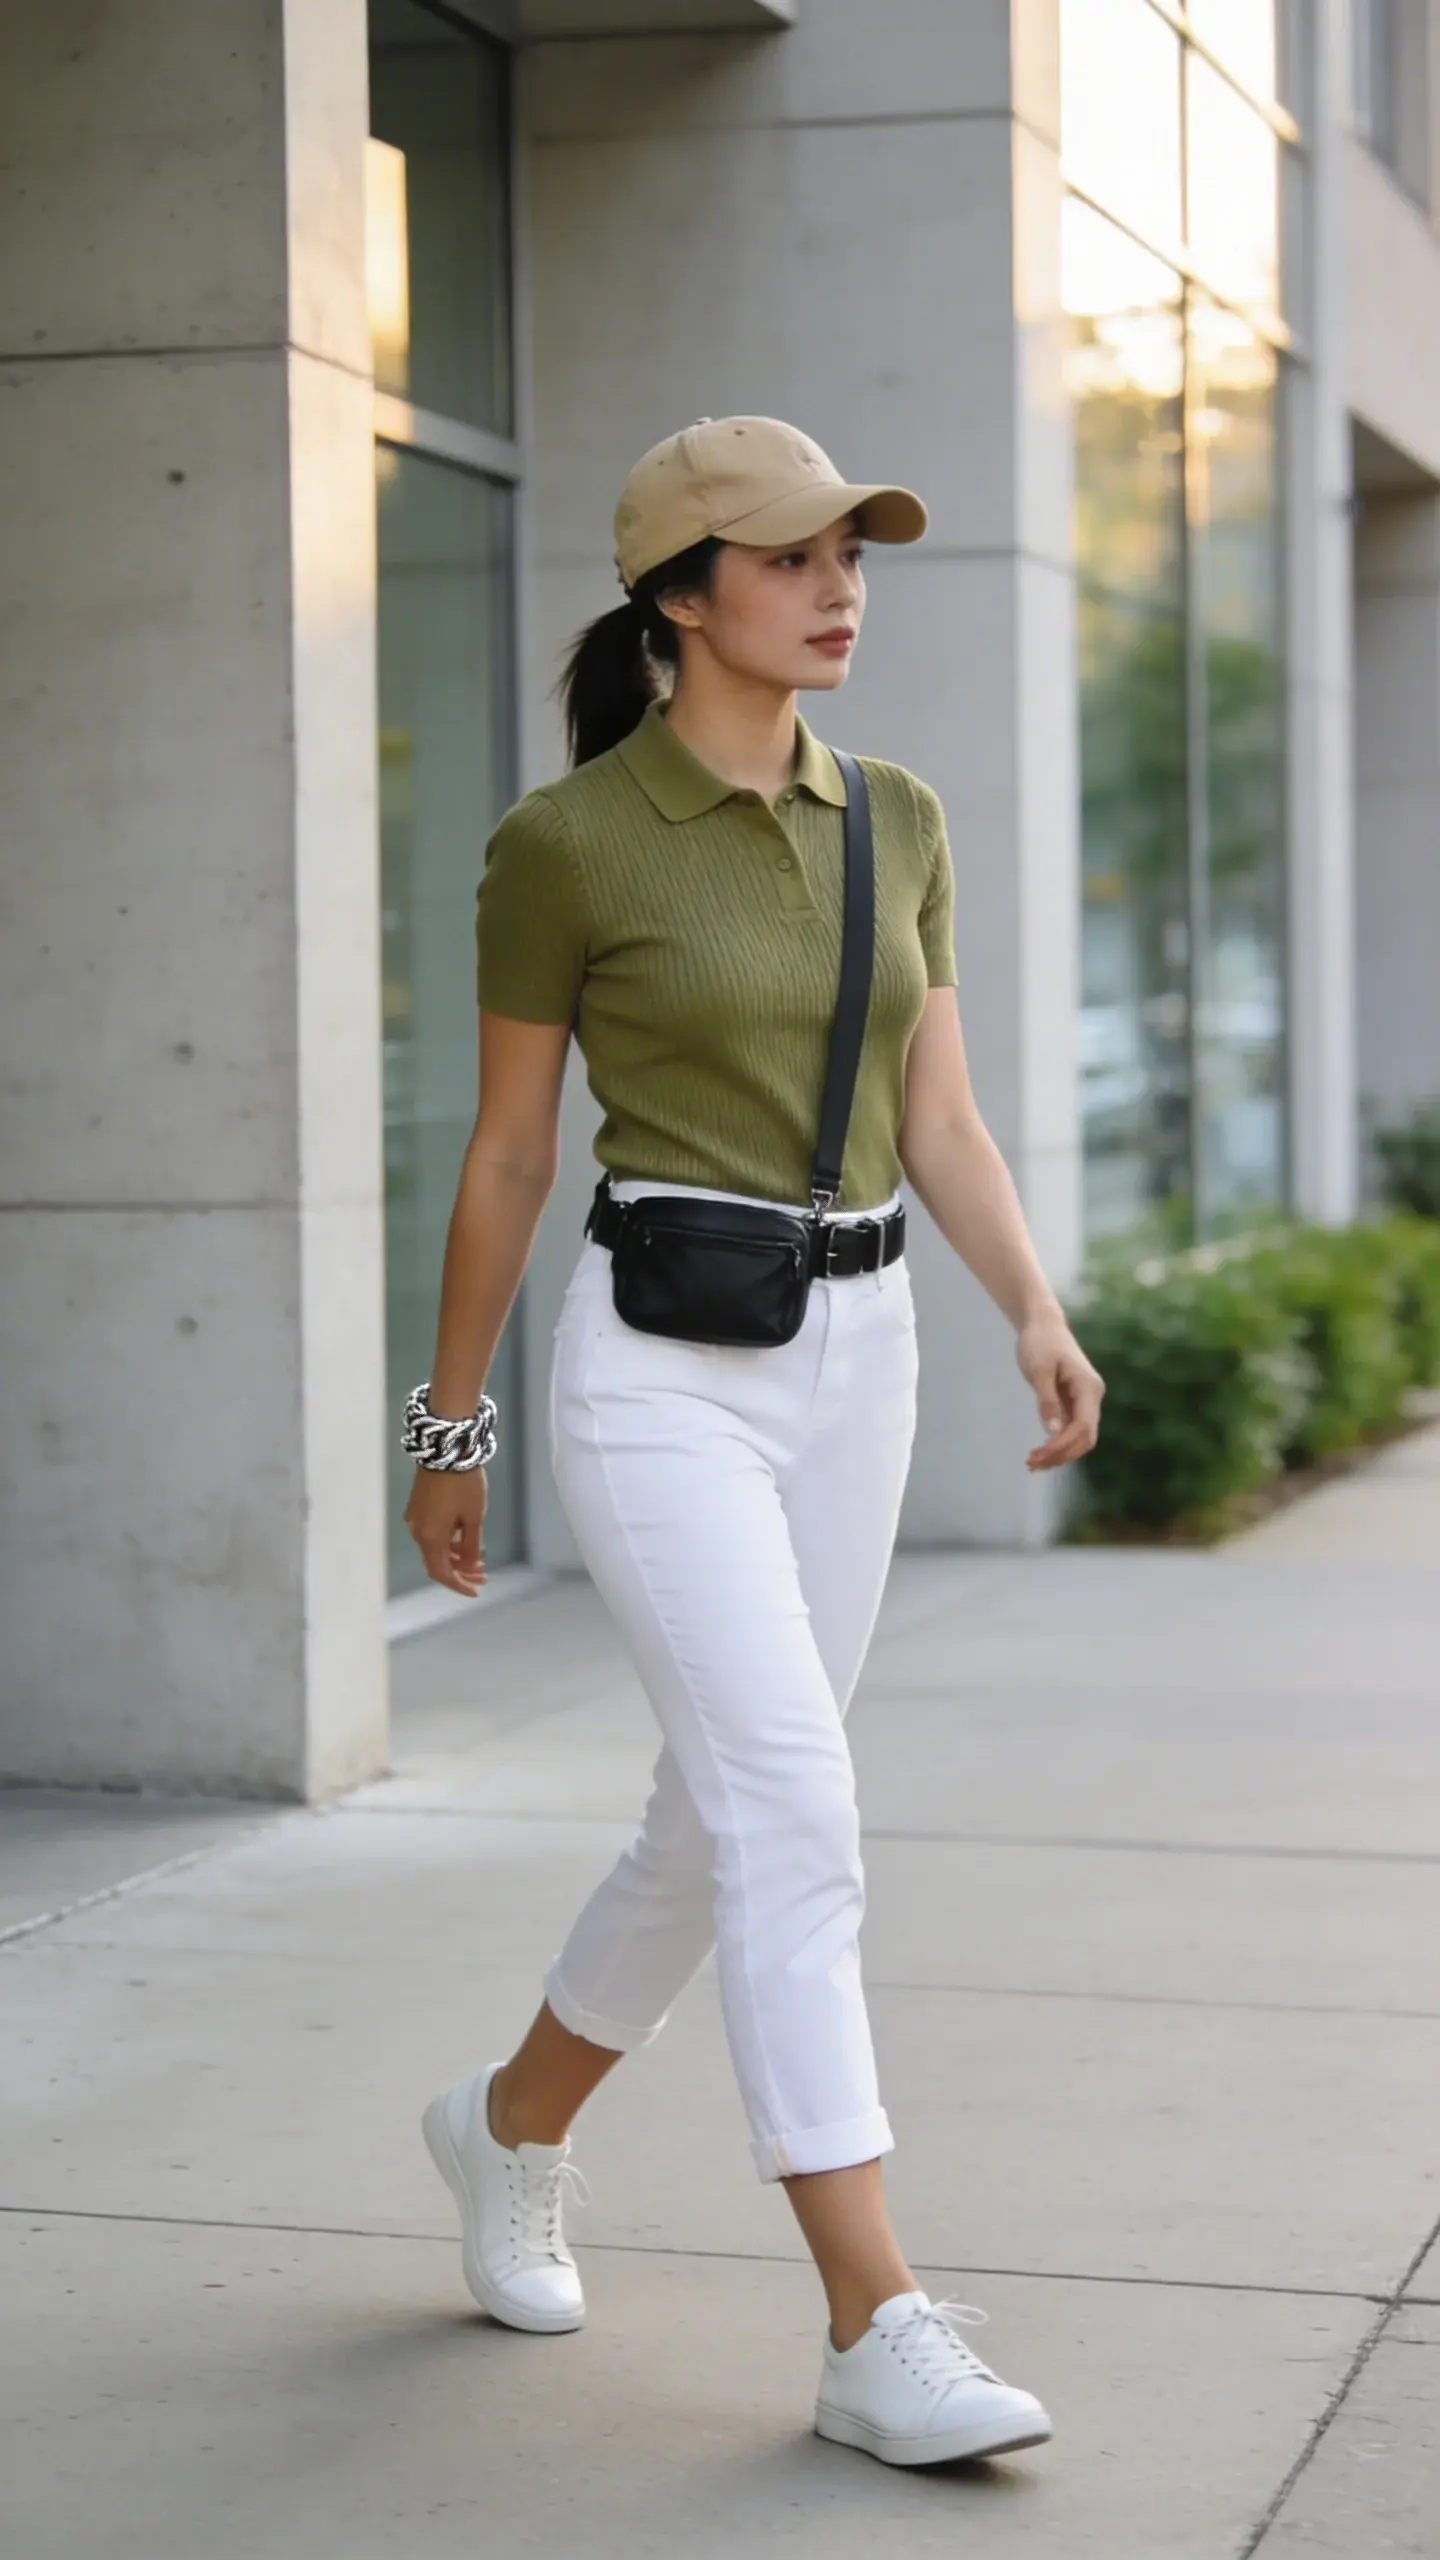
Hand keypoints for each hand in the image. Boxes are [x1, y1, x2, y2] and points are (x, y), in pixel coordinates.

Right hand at [404, 1465, 487, 1594]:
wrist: (447, 1449)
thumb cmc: (463, 1484)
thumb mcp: (474, 1518)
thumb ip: (472, 1546)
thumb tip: (471, 1566)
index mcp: (430, 1538)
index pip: (442, 1573)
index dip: (458, 1585)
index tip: (476, 1590)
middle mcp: (418, 1532)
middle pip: (437, 1562)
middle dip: (461, 1571)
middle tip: (483, 1575)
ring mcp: (416, 1518)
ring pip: (435, 1547)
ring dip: (456, 1556)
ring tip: (479, 1558)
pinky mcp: (418, 1506)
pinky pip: (432, 1533)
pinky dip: (448, 1542)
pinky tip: (465, 1539)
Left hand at [1015, 1314, 1103, 1471]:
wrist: (1042, 1324)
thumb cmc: (1041, 1342)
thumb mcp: (1039, 1369)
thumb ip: (1047, 1400)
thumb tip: (1054, 1431)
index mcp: (1088, 1388)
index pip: (1083, 1427)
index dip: (1063, 1445)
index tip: (1039, 1455)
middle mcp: (1091, 1397)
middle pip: (1085, 1438)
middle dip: (1061, 1454)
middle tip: (1032, 1464)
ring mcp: (1083, 1401)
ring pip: (1078, 1438)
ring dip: (1059, 1453)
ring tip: (1032, 1463)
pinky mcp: (1072, 1403)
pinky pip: (1069, 1430)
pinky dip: (1056, 1444)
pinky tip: (1039, 1453)